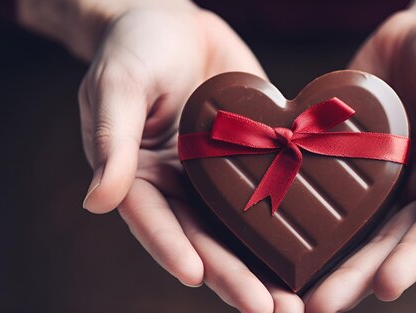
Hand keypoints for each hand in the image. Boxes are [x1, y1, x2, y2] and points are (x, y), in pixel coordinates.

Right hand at [78, 5, 301, 311]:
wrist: (175, 20)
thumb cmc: (135, 46)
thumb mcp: (118, 84)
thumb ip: (111, 139)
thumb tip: (97, 202)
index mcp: (140, 177)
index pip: (154, 222)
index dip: (172, 250)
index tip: (197, 276)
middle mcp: (180, 186)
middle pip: (206, 240)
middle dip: (235, 276)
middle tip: (268, 310)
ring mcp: (217, 176)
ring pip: (242, 229)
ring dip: (267, 266)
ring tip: (296, 302)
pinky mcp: (252, 157)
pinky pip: (271, 190)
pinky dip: (291, 222)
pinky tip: (318, 250)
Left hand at [305, 1, 415, 310]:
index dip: (412, 260)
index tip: (384, 285)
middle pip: (386, 241)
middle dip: (354, 274)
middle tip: (320, 305)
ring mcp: (380, 179)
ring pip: (352, 226)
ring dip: (325, 258)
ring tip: (292, 288)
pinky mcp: (347, 158)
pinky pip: (326, 186)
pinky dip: (305, 210)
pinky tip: (277, 230)